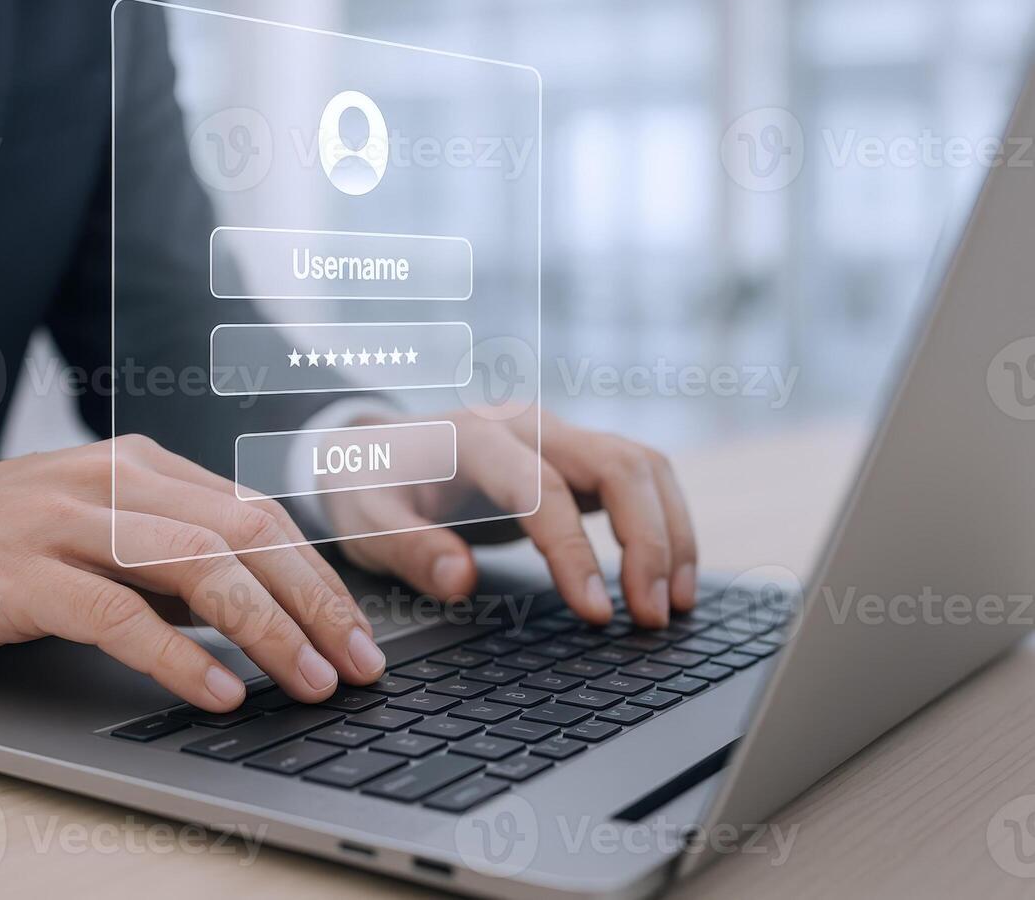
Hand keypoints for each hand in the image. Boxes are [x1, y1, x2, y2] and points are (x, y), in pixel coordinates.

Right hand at [0, 435, 385, 711]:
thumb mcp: (92, 533)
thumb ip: (167, 561)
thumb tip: (254, 611)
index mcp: (139, 467)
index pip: (256, 513)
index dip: (319, 575)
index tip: (360, 631)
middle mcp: (112, 482)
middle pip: (245, 533)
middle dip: (316, 602)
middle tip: (361, 663)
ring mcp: (65, 523)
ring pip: (197, 565)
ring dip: (268, 629)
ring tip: (312, 681)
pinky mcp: (20, 574)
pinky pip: (120, 614)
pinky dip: (180, 656)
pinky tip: (219, 691)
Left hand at [328, 409, 696, 627]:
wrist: (372, 447)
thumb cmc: (370, 484)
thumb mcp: (366, 519)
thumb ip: (409, 548)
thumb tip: (461, 581)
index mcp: (477, 438)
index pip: (546, 491)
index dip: (577, 552)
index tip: (597, 612)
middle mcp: (528, 425)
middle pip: (619, 465)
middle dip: (649, 541)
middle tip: (652, 615)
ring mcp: (557, 435)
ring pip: (643, 466)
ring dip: (671, 531)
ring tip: (674, 603)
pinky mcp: (573, 455)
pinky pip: (638, 477)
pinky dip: (664, 521)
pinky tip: (668, 575)